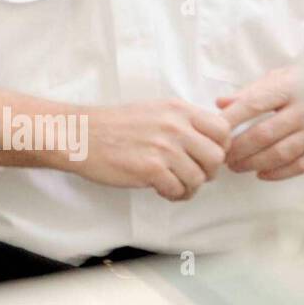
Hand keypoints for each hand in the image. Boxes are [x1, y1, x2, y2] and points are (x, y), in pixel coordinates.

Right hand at [72, 100, 230, 200]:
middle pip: (216, 157)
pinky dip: (172, 195)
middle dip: (207, 171)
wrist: (80, 135)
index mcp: (177, 109)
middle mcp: (175, 126)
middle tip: (191, 174)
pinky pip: (179, 190)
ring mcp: (163, 147)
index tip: (204, 155)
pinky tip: (160, 189)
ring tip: (173, 184)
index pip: (223, 129)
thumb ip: (182, 121)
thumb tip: (210, 142)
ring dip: (189, 187)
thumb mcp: (153, 110)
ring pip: (199, 178)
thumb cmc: (114, 125)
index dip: (220, 147)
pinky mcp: (150, 169)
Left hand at [217, 66, 303, 180]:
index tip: (214, 131)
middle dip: (238, 148)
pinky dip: (279, 173)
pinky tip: (263, 174)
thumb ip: (251, 91)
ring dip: (254, 163)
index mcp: (288, 88)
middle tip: (222, 156)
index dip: (230, 120)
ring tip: (236, 166)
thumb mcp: (280, 77)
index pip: (251, 105)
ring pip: (280, 153)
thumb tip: (221, 103)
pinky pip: (302, 165)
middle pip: (263, 134)